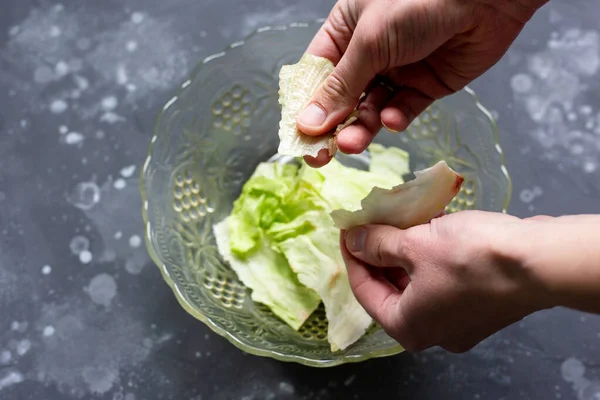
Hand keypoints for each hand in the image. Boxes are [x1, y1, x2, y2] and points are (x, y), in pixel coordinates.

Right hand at [298, 0, 546, 167]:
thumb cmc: (420, 0)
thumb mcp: (371, 42)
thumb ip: (341, 85)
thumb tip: (308, 123)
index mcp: (346, 30)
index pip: (317, 73)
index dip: (306, 105)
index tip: (298, 135)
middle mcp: (369, 52)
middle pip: (341, 97)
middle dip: (331, 126)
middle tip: (321, 156)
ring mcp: (398, 69)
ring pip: (370, 108)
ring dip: (360, 128)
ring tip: (352, 145)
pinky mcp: (426, 85)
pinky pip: (404, 109)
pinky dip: (396, 118)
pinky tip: (392, 119)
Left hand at [339, 210, 555, 352]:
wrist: (540, 262)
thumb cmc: (472, 257)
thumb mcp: (414, 245)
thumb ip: (378, 244)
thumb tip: (354, 241)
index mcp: (409, 327)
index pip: (365, 292)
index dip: (352, 258)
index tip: (348, 231)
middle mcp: (433, 332)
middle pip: (391, 289)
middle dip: (380, 253)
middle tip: (372, 224)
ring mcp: (459, 321)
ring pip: (418, 282)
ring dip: (406, 251)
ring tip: (399, 220)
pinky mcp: (480, 305)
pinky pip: (442, 280)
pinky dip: (431, 256)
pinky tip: (429, 227)